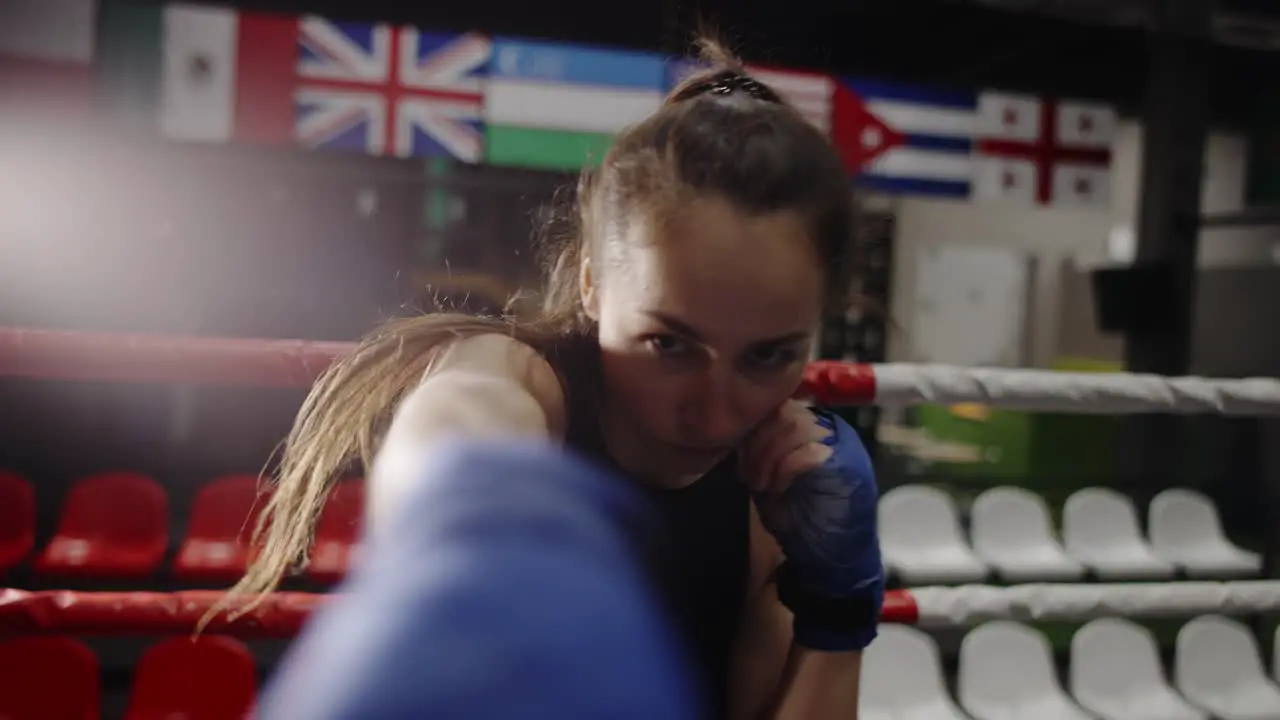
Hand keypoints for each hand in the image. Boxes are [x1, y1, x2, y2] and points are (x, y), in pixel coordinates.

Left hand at [739, 401, 883, 651]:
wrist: (830, 559)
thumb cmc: (799, 518)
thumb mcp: (771, 475)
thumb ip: (762, 448)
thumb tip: (738, 428)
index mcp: (813, 429)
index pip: (779, 406)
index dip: (754, 429)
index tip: (740, 461)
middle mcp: (831, 431)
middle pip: (784, 412)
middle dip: (757, 444)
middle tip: (750, 475)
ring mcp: (843, 447)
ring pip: (795, 426)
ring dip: (768, 456)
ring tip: (763, 483)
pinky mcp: (849, 467)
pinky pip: (810, 451)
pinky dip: (784, 469)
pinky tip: (777, 488)